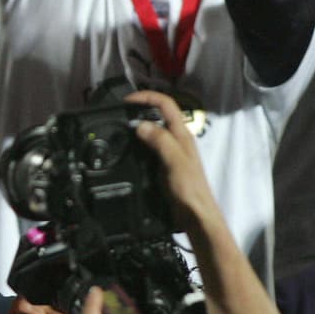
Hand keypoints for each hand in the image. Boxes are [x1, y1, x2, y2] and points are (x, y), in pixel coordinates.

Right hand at [126, 89, 220, 232]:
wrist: (195, 216)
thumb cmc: (190, 189)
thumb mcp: (174, 162)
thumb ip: (160, 141)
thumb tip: (140, 124)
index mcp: (182, 135)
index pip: (166, 104)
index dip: (147, 97)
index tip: (126, 101)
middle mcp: (177, 140)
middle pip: (158, 114)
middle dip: (139, 109)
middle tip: (119, 113)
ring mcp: (171, 152)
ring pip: (152, 130)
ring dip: (137, 126)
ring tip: (118, 129)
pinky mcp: (163, 164)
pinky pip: (148, 147)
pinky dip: (137, 143)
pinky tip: (126, 149)